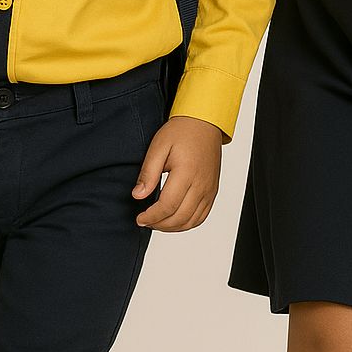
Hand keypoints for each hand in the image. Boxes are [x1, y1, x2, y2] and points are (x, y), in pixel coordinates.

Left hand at [132, 116, 221, 230]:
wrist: (204, 123)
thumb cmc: (182, 132)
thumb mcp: (158, 147)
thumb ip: (148, 173)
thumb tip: (138, 195)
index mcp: (187, 173)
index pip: (168, 206)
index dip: (151, 216)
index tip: (139, 218)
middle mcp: (202, 184)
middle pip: (180, 217)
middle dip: (159, 224)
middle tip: (145, 221)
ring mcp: (209, 189)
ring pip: (192, 221)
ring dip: (173, 227)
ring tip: (157, 222)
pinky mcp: (212, 191)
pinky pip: (202, 216)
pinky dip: (187, 224)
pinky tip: (174, 220)